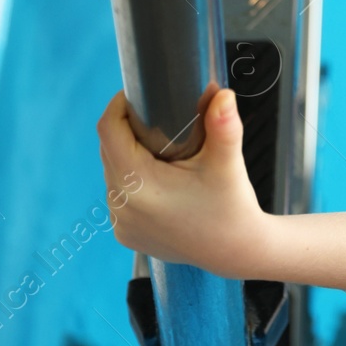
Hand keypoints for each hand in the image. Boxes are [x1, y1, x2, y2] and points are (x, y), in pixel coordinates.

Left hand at [96, 86, 268, 277]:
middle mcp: (122, 206)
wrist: (236, 252)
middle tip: (155, 114)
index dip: (118, 106)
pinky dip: (130, 180)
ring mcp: (121, 223)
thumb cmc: (232, 205)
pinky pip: (117, 195)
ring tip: (157, 144)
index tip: (137, 94)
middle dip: (126, 128)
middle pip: (109, 150)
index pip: (108, 131)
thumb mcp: (227, 163)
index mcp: (139, 185)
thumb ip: (224, 126)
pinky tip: (155, 176)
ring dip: (127, 155)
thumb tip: (221, 92)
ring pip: (111, 172)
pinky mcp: (125, 235)